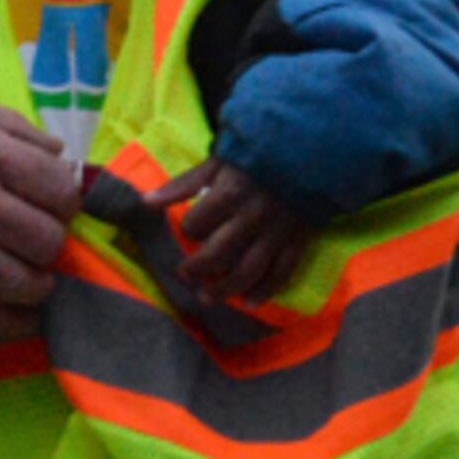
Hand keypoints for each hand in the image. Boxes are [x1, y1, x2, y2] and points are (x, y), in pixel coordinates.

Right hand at [0, 94, 79, 338]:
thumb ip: (8, 126)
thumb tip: (57, 158)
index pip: (59, 188)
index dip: (64, 201)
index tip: (52, 205)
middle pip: (47, 238)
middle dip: (51, 244)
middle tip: (35, 240)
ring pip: (23, 282)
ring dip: (36, 286)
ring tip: (30, 279)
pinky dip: (10, 321)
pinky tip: (16, 314)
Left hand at [155, 158, 310, 300]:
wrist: (311, 156)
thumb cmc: (257, 159)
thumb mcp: (218, 163)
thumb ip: (183, 184)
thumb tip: (146, 202)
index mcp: (231, 193)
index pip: (199, 222)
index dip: (190, 229)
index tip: (189, 230)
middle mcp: (253, 216)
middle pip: (220, 252)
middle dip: (198, 268)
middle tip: (185, 275)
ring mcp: (277, 232)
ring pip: (248, 270)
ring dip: (225, 289)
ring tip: (206, 297)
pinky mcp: (297, 241)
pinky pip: (281, 272)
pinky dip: (265, 291)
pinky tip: (248, 302)